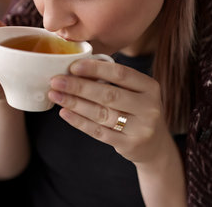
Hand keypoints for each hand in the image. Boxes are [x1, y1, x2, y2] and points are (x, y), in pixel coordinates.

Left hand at [48, 58, 173, 163]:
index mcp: (150, 87)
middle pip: (108, 94)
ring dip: (75, 103)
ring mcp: (140, 128)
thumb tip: (78, 69)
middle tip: (56, 81)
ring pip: (101, 113)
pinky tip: (65, 113)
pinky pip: (98, 132)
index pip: (121, 74)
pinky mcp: (129, 145)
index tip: (73, 66)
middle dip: (79, 87)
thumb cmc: (138, 110)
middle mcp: (149, 107)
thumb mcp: (136, 92)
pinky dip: (79, 122)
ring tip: (56, 95)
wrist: (155, 144)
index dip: (96, 69)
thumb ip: (114, 80)